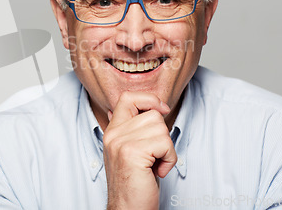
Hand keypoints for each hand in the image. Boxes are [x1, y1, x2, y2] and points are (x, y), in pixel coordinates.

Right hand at [103, 92, 176, 209]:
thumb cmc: (134, 185)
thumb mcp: (129, 152)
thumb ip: (130, 130)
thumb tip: (141, 108)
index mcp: (112, 131)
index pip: (128, 97)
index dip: (149, 99)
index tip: (161, 110)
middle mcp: (114, 134)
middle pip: (152, 114)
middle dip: (163, 135)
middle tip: (154, 156)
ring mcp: (121, 142)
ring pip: (161, 128)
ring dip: (167, 149)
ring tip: (155, 164)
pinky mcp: (132, 153)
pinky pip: (165, 143)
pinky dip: (169, 159)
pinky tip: (158, 171)